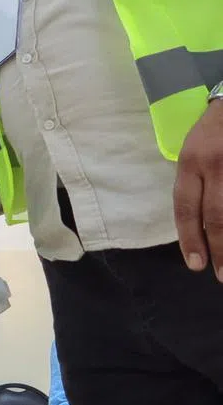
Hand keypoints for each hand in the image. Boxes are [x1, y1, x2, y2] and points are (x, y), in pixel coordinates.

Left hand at [173, 101, 222, 279]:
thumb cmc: (215, 128)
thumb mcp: (195, 150)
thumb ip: (195, 182)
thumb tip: (197, 226)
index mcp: (192, 162)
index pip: (186, 208)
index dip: (190, 239)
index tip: (195, 265)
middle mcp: (215, 165)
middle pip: (216, 216)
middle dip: (219, 250)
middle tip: (222, 276)